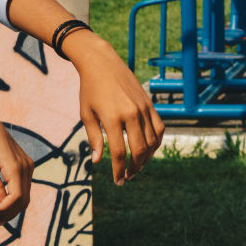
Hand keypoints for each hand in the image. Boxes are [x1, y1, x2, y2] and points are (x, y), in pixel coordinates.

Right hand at [0, 105, 33, 225]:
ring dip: (2, 212)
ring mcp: (24, 168)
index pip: (22, 197)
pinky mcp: (16, 167)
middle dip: (6, 215)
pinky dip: (3, 206)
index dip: (8, 211)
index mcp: (24, 168)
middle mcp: (28, 168)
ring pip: (20, 201)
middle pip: (23, 202)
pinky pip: (16, 195)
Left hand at [66, 33, 164, 183]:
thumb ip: (94, 138)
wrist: (102, 64)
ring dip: (146, 158)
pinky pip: (159, 128)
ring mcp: (143, 108)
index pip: (119, 153)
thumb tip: (97, 161)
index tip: (118, 181)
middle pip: (139, 150)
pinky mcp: (150, 104)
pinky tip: (148, 150)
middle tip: (127, 177)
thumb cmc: (89, 89)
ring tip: (136, 166)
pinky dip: (156, 142)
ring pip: (152, 142)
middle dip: (134, 168)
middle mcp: (131, 114)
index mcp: (112, 118)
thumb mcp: (86, 114)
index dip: (119, 170)